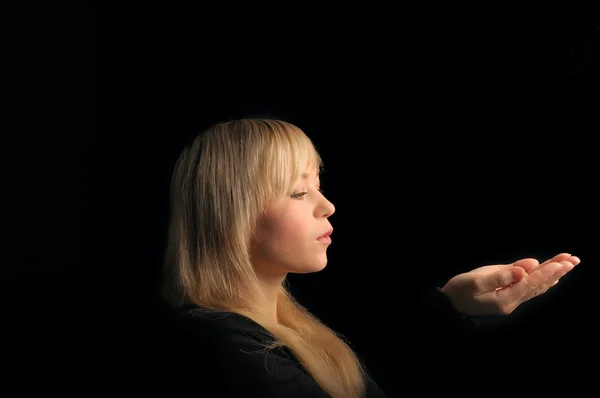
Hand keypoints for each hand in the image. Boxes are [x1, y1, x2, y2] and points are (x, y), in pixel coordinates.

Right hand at [440, 253, 579, 315]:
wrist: (450, 304)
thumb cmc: (459, 291)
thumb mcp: (475, 281)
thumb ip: (500, 275)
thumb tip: (525, 269)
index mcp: (505, 299)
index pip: (530, 283)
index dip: (546, 272)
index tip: (562, 263)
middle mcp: (512, 301)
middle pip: (538, 285)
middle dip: (556, 271)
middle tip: (573, 260)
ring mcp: (510, 299)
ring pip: (537, 286)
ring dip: (553, 274)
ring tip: (569, 264)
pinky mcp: (507, 294)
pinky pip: (529, 287)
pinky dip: (542, 279)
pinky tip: (552, 274)